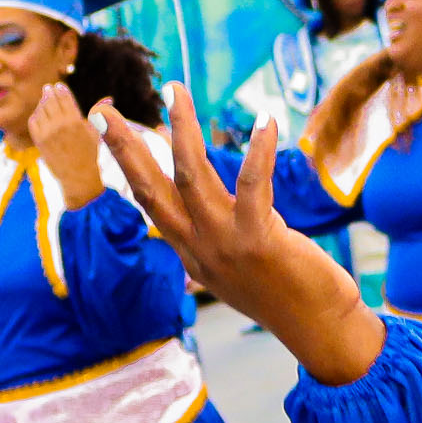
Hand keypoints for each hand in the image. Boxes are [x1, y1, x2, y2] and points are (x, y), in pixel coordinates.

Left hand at [30, 83, 104, 206]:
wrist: (77, 176)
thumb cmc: (89, 154)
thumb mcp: (96, 133)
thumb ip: (98, 114)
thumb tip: (109, 99)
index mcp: (75, 121)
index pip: (65, 98)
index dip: (61, 90)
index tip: (59, 86)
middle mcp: (60, 125)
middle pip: (51, 102)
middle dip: (49, 93)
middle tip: (48, 88)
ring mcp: (48, 133)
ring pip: (41, 110)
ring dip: (42, 103)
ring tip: (44, 100)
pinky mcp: (39, 141)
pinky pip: (34, 122)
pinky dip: (35, 116)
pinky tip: (39, 114)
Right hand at [96, 87, 386, 383]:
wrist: (318, 330)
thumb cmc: (290, 295)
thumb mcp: (241, 268)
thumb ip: (221, 241)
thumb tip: (215, 215)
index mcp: (191, 253)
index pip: (150, 201)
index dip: (130, 167)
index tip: (112, 134)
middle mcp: (198, 248)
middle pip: (150, 189)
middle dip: (125, 147)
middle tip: (103, 110)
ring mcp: (223, 245)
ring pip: (190, 177)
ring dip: (181, 130)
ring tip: (174, 91)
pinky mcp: (257, 240)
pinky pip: (251, 185)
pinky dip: (257, 150)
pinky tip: (265, 119)